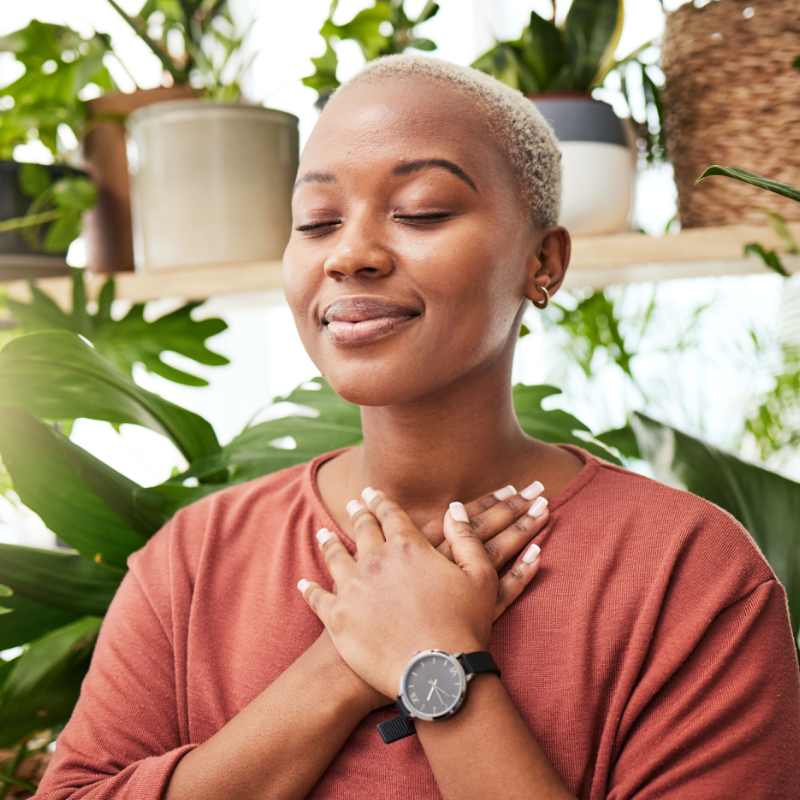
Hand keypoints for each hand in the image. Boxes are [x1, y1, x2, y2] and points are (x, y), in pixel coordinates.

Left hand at [299, 486, 546, 699]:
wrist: (436, 675)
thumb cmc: (464, 627)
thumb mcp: (480, 577)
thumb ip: (467, 538)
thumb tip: (454, 508)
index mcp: (407, 546)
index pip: (390, 514)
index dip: (381, 501)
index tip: (373, 493)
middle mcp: (375, 560)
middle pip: (362, 530)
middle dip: (358, 514)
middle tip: (353, 505)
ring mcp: (352, 588)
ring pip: (335, 557)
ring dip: (330, 544)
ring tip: (324, 534)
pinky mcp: (337, 618)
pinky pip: (318, 598)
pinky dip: (310, 590)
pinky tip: (304, 584)